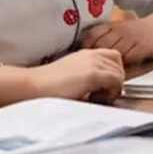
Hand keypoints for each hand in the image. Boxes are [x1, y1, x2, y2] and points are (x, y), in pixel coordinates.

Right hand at [0, 49, 124, 108]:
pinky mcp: (93, 74)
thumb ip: (88, 78)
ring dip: (113, 87)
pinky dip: (111, 92)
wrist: (33, 86)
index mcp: (85, 54)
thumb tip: (103, 89)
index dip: (113, 72)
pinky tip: (96, 99)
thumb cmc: (47, 87)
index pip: (113, 57)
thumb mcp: (71, 77)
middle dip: (115, 80)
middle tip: (103, 94)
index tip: (104, 86)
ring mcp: (93, 63)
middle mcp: (91, 55)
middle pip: (118, 63)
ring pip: (119, 73)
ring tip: (98, 98)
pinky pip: (116, 81)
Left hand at [81, 13, 152, 64]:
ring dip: (110, 64)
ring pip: (113, 53)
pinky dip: (124, 65)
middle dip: (97, 58)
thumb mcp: (119, 30)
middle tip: (95, 68)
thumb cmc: (138, 32)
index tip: (84, 59)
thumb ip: (104, 38)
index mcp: (112, 26)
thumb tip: (85, 53)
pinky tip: (122, 69)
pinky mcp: (141, 47)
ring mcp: (131, 38)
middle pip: (101, 46)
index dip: (86, 48)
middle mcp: (120, 30)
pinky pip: (128, 58)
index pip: (92, 35)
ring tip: (108, 71)